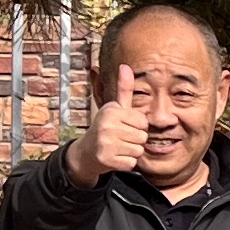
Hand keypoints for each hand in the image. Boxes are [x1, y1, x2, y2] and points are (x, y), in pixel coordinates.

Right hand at [73, 68, 152, 185]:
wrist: (86, 152)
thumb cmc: (106, 127)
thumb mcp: (115, 107)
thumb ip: (124, 89)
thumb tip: (126, 66)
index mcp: (112, 110)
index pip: (143, 122)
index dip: (137, 126)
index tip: (124, 126)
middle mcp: (107, 125)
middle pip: (142, 137)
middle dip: (135, 139)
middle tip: (120, 138)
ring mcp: (106, 143)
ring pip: (138, 150)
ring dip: (131, 152)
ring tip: (117, 147)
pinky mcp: (106, 159)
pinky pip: (131, 163)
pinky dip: (126, 163)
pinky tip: (115, 157)